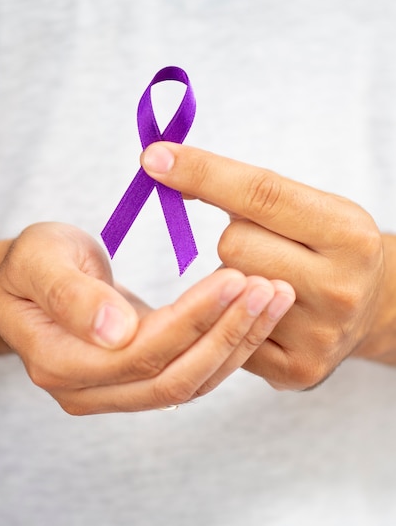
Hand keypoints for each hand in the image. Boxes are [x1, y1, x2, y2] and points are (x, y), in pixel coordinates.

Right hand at [0, 222, 293, 412]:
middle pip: (173, 376)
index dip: (191, 319)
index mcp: (59, 362)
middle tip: (270, 288)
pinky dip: (229, 345)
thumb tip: (115, 332)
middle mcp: (89, 390)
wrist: (29, 283)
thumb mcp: (38, 261)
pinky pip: (193, 371)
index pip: (140, 352)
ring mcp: (116, 391)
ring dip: (238, 342)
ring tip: (276, 297)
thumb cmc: (32, 263)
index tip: (235, 277)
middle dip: (227, 333)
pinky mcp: (141, 378)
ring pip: (191, 382)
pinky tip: (257, 314)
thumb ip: (70, 296)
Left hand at [141, 142, 384, 389]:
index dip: (202, 172)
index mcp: (349, 233)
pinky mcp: (297, 369)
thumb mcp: (308, 206)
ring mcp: (319, 335)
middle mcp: (340, 287)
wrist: (370, 306)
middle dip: (235, 237)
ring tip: (267, 278)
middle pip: (234, 244)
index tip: (155, 156)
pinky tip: (261, 312)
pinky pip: (226, 330)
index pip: (260, 194)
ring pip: (224, 288)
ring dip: (230, 277)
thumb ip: (246, 190)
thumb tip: (166, 165)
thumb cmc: (327, 246)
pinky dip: (232, 315)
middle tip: (266, 246)